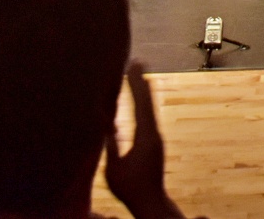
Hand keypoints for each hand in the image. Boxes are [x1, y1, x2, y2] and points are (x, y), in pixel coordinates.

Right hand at [104, 62, 181, 218]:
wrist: (151, 202)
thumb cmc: (130, 188)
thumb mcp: (114, 168)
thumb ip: (110, 144)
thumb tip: (107, 123)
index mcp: (145, 137)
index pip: (140, 104)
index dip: (136, 83)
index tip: (132, 65)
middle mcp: (154, 133)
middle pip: (148, 101)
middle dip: (140, 81)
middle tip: (136, 60)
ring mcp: (156, 137)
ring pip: (149, 107)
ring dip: (142, 89)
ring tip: (138, 72)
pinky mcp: (154, 142)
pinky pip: (148, 115)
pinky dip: (142, 102)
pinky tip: (138, 97)